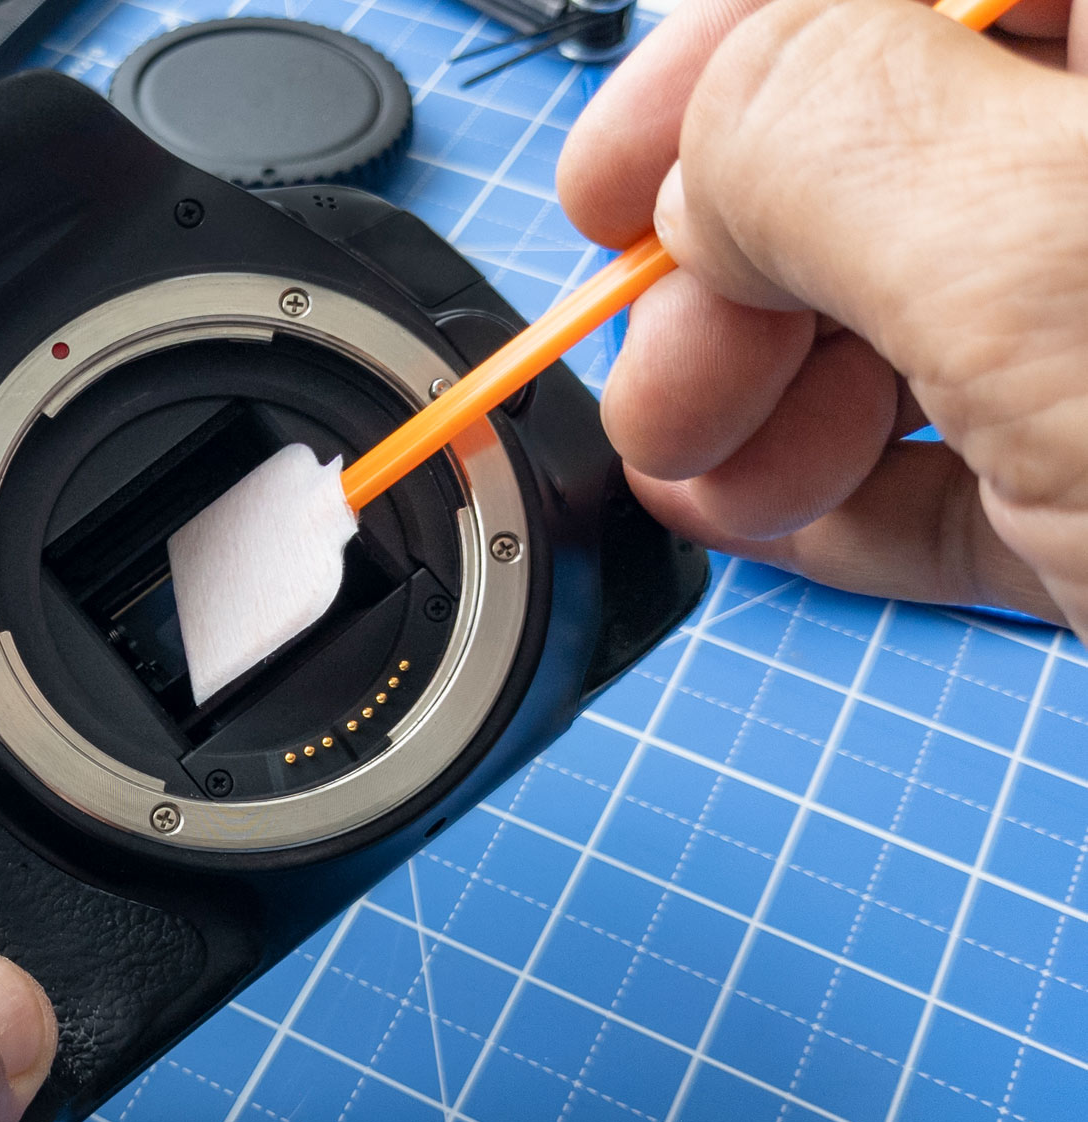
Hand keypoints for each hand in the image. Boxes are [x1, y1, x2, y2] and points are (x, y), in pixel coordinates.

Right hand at [557, 0, 1087, 631]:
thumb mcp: (1036, 253)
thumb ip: (820, 140)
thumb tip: (700, 172)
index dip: (723, 66)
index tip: (609, 188)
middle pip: (887, 150)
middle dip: (732, 283)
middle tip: (673, 389)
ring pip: (921, 310)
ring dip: (771, 411)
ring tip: (732, 494)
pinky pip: (977, 453)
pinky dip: (861, 497)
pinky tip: (794, 530)